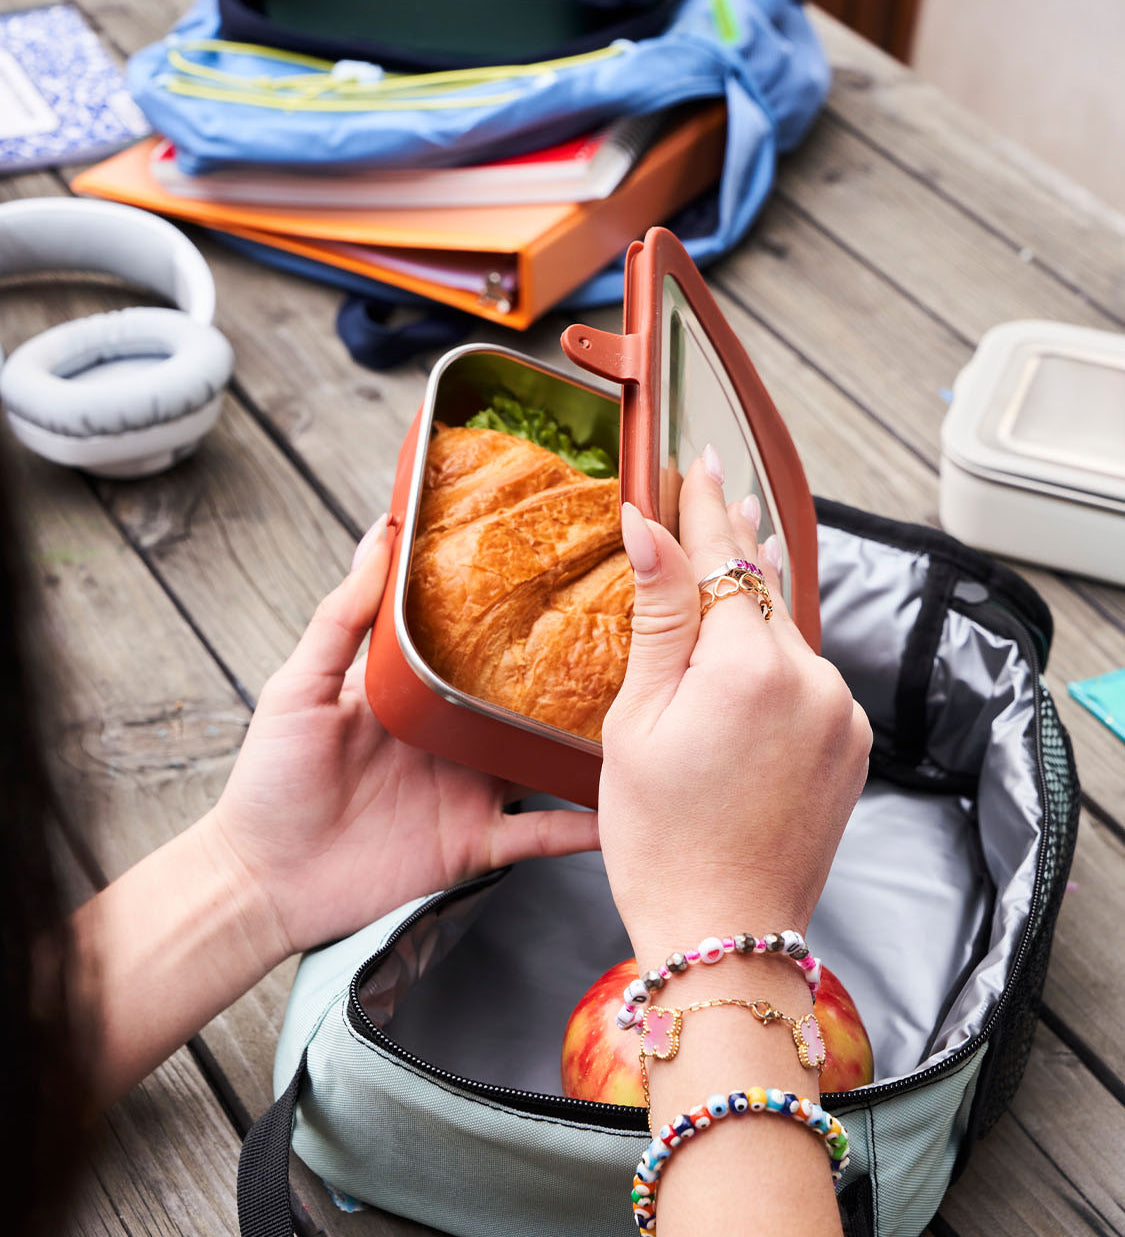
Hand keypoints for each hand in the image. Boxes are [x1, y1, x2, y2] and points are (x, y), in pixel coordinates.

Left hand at [206, 516, 598, 958]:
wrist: (263, 881)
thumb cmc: (271, 780)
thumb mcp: (299, 686)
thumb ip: (342, 617)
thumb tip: (379, 536)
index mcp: (417, 695)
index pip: (478, 648)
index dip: (517, 618)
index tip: (561, 575)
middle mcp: (452, 738)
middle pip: (524, 702)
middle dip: (573, 677)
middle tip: (629, 641)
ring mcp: (468, 790)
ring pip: (544, 761)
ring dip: (587, 745)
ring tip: (644, 715)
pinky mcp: (475, 842)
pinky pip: (540, 836)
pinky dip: (582, 829)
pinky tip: (620, 812)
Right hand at [598, 451, 870, 956]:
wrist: (725, 931)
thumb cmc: (661, 838)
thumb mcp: (639, 720)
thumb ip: (659, 617)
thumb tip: (651, 529)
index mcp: (751, 668)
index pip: (726, 559)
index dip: (706, 506)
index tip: (699, 459)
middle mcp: (812, 680)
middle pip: (764, 589)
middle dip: (738, 538)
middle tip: (721, 483)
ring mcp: (840, 714)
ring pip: (787, 634)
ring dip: (758, 599)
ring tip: (741, 547)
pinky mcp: (850, 743)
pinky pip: (809, 676)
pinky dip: (779, 654)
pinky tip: (755, 645)